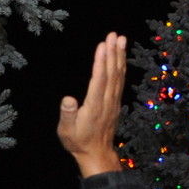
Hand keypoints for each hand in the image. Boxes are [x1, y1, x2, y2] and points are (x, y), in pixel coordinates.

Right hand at [58, 33, 126, 177]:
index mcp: (94, 106)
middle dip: (112, 52)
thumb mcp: (66, 131)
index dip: (101, 62)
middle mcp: (107, 101)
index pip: (99, 80)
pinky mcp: (115, 101)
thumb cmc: (78, 141)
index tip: (102, 46)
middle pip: (111, 73)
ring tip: (121, 39)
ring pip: (118, 75)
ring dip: (120, 56)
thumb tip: (67, 99)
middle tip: (114, 35)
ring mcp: (113, 101)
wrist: (97, 153)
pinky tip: (121, 56)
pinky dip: (121, 66)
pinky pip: (120, 80)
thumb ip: (67, 114)